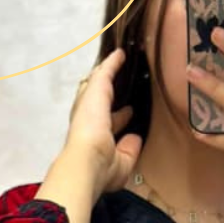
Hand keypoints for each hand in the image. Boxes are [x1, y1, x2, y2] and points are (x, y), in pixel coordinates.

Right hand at [67, 48, 143, 194]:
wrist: (88, 160)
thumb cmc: (102, 168)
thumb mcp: (122, 163)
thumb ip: (129, 150)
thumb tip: (135, 137)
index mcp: (95, 138)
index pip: (108, 124)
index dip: (120, 118)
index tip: (129, 113)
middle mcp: (89, 119)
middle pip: (98, 100)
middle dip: (108, 93)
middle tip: (120, 85)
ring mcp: (89, 103)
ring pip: (98, 83)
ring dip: (108, 73)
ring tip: (118, 62)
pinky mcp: (94, 90)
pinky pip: (105, 72)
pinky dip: (113, 63)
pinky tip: (122, 54)